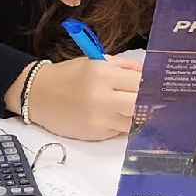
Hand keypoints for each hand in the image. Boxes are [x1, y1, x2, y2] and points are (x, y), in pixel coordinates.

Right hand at [14, 56, 142, 140]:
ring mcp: (98, 117)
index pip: (140, 82)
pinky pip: (119, 131)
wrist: (36, 94)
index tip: (158, 87)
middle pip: (140, 104)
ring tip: (140, 111)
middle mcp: (101, 97)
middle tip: (153, 101)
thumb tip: (148, 73)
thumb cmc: (68, 76)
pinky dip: (123, 125)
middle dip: (149, 103)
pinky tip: (120, 118)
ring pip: (133, 121)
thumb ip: (125, 66)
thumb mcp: (96, 61)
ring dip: (139, 117)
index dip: (151, 85)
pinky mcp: (94, 133)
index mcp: (102, 74)